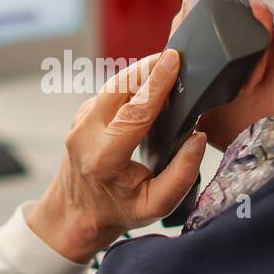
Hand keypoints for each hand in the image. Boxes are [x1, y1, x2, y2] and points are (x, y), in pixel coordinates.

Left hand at [27, 49, 208, 262]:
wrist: (75, 214)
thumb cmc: (116, 210)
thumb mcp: (155, 205)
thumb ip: (181, 175)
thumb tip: (198, 138)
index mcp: (104, 157)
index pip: (134, 111)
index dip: (156, 83)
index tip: (174, 61)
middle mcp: (86, 134)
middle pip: (118, 87)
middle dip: (147, 67)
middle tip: (175, 58)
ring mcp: (80, 122)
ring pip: (113, 85)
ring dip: (140, 73)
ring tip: (167, 69)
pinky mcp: (82, 115)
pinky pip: (109, 92)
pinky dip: (131, 84)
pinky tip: (150, 87)